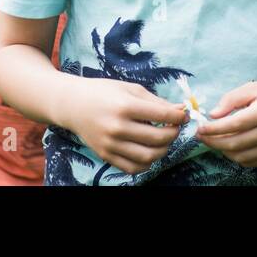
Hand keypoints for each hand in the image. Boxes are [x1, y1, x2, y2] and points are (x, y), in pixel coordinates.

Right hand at [61, 80, 188, 175]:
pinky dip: (147, 163)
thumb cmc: (103, 92)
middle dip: (173, 133)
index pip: (161, 115)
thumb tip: (180, 110)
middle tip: (175, 127)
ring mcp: (110, 144)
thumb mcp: (130, 89)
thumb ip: (156, 101)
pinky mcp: (106, 155)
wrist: (73, 104)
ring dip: (164, 150)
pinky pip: (133, 168)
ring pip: (148, 157)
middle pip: (158, 138)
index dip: (178, 116)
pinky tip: (150, 152)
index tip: (184, 115)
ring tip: (164, 140)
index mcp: (124, 106)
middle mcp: (117, 127)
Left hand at [195, 80, 256, 167]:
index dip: (214, 129)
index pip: (234, 124)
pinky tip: (230, 147)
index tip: (200, 128)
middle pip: (235, 143)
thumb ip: (232, 99)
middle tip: (201, 136)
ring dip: (223, 150)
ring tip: (214, 140)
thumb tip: (213, 115)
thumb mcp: (255, 87)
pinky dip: (237, 157)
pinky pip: (251, 162)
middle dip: (213, 142)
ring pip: (241, 156)